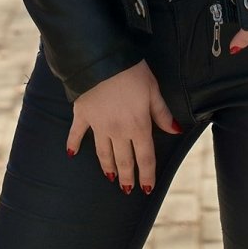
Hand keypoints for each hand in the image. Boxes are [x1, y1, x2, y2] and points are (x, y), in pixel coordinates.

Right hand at [67, 59, 179, 194]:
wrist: (100, 59)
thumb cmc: (131, 71)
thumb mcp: (153, 90)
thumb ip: (162, 113)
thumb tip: (175, 131)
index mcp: (138, 126)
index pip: (145, 157)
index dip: (147, 175)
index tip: (147, 188)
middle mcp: (118, 131)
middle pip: (124, 160)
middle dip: (127, 176)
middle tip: (127, 190)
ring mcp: (98, 125)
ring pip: (103, 152)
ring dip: (107, 167)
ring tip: (110, 178)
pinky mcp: (82, 115)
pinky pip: (77, 134)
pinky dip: (73, 144)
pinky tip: (72, 154)